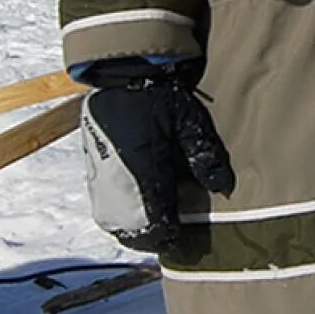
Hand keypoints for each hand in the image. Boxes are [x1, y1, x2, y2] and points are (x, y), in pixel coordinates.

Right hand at [79, 69, 233, 253]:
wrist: (117, 75)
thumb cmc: (156, 96)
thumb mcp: (188, 121)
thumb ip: (204, 155)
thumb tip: (222, 186)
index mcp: (144, 177)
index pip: (157, 228)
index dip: (173, 238)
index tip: (186, 236)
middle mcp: (118, 187)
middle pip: (135, 235)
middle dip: (155, 238)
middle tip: (174, 230)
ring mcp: (101, 182)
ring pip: (117, 227)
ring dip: (136, 230)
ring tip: (157, 221)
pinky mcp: (92, 173)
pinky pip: (105, 211)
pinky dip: (122, 216)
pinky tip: (138, 205)